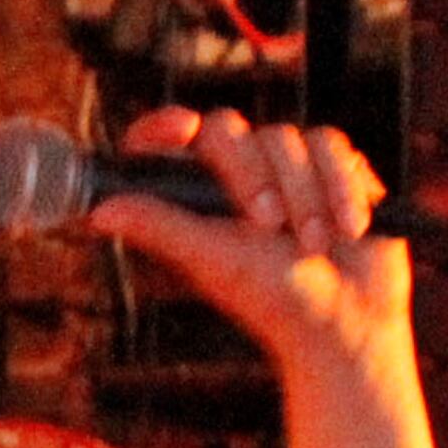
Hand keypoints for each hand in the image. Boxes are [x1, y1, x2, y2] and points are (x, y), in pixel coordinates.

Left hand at [88, 105, 414, 373]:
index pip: (167, 141)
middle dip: (253, 175)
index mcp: (195, 195)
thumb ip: (161, 228)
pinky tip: (350, 228)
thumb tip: (97, 212)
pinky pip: (332, 145)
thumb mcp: (213, 261)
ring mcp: (285, 168)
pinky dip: (342, 186)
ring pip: (286, 136)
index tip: (180, 129)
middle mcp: (236, 175)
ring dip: (304, 193)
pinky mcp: (332, 168)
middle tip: (268, 226)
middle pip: (228, 129)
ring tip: (313, 245)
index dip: (163, 126)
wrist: (348, 321)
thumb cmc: (273, 300)